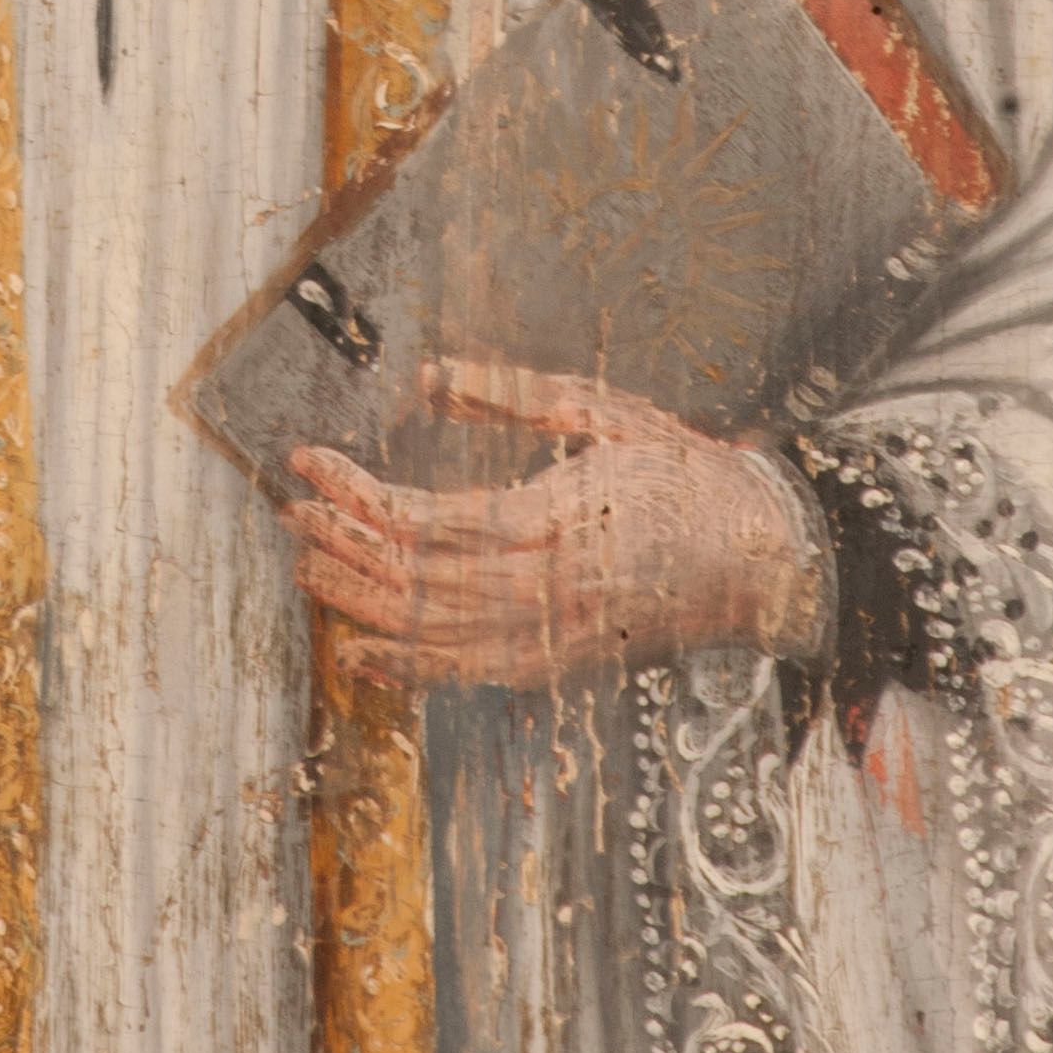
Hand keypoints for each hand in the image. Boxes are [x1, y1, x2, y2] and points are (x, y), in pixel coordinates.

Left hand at [283, 361, 826, 692]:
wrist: (765, 559)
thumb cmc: (689, 477)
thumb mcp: (606, 413)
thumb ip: (512, 396)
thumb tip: (428, 378)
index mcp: (554, 519)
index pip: (424, 520)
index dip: (355, 496)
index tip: (309, 463)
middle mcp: (545, 591)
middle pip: (412, 578)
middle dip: (339, 545)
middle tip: (287, 513)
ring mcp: (552, 637)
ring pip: (429, 631)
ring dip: (357, 601)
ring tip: (304, 569)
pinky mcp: (560, 665)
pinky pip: (467, 674)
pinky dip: (407, 667)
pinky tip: (362, 653)